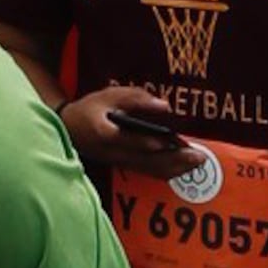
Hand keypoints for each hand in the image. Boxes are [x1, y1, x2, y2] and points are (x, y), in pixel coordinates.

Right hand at [59, 84, 199, 178]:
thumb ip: (135, 99)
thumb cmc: (90, 109)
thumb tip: (164, 106)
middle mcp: (114, 153)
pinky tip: (181, 169)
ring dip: (175, 168)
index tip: (172, 141)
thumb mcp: (109, 96)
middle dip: (174, 160)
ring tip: (196, 164)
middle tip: (198, 157)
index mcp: (106, 134)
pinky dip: (166, 171)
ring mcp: (119, 162)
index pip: (131, 140)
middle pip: (147, 160)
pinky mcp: (124, 166)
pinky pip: (148, 172)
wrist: (69, 128)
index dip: (151, 142)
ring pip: (150, 169)